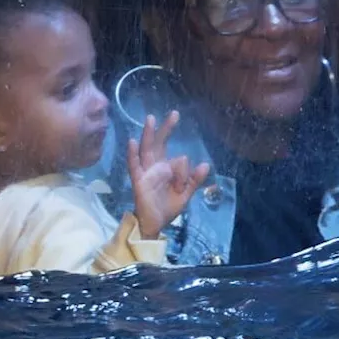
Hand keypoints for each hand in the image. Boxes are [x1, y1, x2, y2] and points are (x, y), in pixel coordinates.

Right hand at [126, 111, 210, 238]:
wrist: (154, 224)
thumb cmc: (167, 207)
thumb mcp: (185, 194)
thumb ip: (194, 180)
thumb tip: (205, 164)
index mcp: (167, 168)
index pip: (179, 159)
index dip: (184, 169)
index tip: (183, 184)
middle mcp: (156, 166)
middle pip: (160, 143)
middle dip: (166, 129)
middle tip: (175, 113)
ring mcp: (146, 172)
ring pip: (147, 149)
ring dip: (149, 134)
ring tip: (151, 119)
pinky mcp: (138, 180)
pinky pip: (134, 165)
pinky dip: (132, 154)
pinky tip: (132, 141)